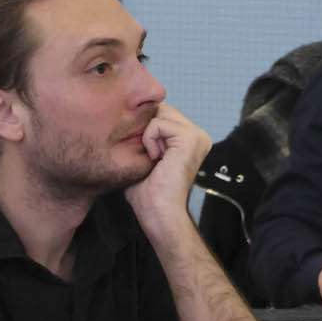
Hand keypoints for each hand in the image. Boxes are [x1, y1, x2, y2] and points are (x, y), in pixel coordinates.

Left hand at [122, 104, 211, 228]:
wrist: (158, 212)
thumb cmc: (148, 192)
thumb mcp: (142, 157)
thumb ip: (141, 135)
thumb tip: (124, 118)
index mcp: (189, 139)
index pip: (160, 113)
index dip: (144, 128)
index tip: (146, 154)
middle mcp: (197, 134)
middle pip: (159, 109)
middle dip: (145, 130)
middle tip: (150, 157)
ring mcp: (197, 135)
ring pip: (158, 114)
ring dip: (147, 137)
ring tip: (155, 159)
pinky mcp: (191, 138)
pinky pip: (158, 123)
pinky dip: (149, 141)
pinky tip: (157, 159)